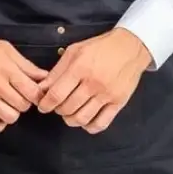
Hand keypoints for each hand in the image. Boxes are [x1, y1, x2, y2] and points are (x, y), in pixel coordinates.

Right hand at [0, 35, 49, 132]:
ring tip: (8, 104)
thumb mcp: (5, 49)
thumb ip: (26, 65)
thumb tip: (44, 76)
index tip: (34, 92)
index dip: (38, 94)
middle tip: (19, 96)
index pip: (32, 91)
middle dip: (25, 102)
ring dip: (13, 113)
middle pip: (23, 105)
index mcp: (7, 69)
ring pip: (10, 117)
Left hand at [35, 28, 152, 133]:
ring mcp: (107, 94)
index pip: (56, 94)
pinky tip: (85, 119)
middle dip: (57, 110)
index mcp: (80, 68)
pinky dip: (89, 126)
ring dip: (71, 120)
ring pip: (82, 118)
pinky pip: (101, 124)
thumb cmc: (100, 47)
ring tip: (70, 113)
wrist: (130, 47)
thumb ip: (57, 71)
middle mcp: (93, 83)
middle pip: (68, 108)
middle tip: (58, 106)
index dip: (45, 104)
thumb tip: (42, 89)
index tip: (43, 106)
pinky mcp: (119, 103)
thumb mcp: (74, 51)